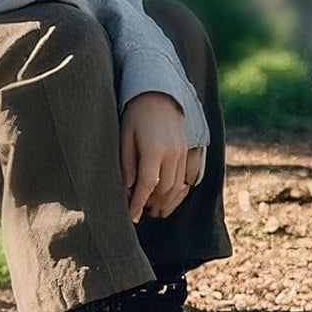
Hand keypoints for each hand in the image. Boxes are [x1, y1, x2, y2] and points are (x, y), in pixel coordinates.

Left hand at [120, 91, 188, 221]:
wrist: (159, 95)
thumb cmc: (136, 115)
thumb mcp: (125, 136)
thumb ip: (127, 163)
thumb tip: (128, 189)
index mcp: (154, 149)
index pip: (148, 185)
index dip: (138, 203)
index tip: (131, 217)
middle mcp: (172, 153)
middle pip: (165, 189)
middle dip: (152, 204)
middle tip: (140, 213)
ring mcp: (182, 152)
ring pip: (177, 187)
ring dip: (166, 201)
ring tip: (153, 209)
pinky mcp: (186, 151)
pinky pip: (185, 178)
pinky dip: (176, 192)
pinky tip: (166, 197)